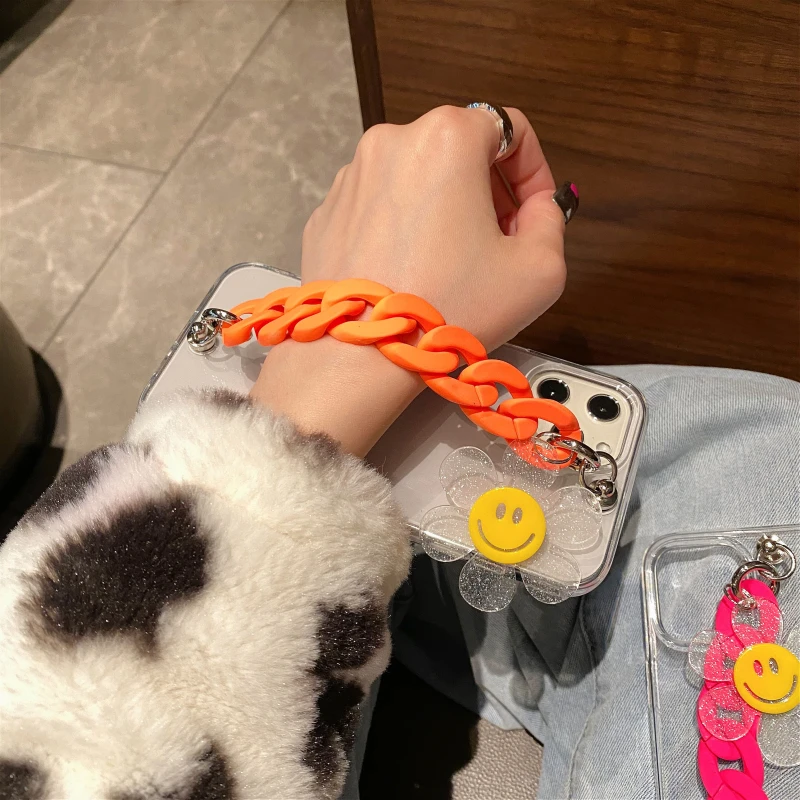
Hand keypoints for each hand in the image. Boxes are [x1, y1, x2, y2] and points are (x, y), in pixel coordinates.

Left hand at [252, 106, 567, 455]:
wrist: (363, 353)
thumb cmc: (447, 309)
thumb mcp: (541, 270)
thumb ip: (552, 221)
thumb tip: (536, 209)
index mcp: (447, 138)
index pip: (509, 128)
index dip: (533, 171)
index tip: (534, 211)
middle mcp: (392, 142)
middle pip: (459, 150)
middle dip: (488, 191)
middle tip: (498, 242)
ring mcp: (352, 177)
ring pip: (416, 177)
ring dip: (443, 208)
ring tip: (452, 263)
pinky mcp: (328, 212)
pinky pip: (379, 207)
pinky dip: (401, 227)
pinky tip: (411, 271)